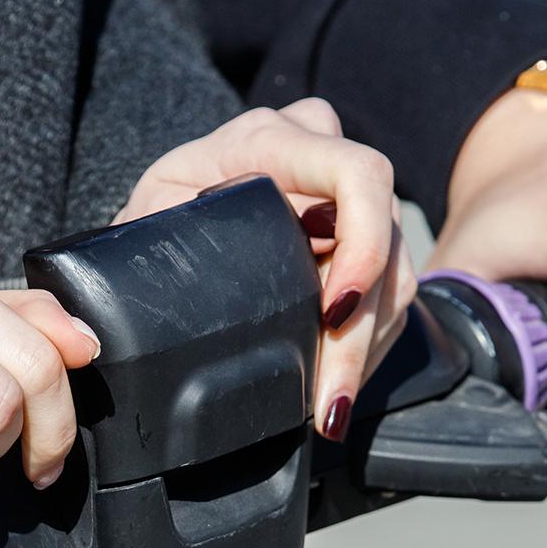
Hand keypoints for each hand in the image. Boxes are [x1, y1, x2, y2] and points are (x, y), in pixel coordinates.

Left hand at [117, 99, 415, 440]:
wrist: (180, 204)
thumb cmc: (159, 212)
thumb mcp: (152, 215)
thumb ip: (173, 231)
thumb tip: (202, 276)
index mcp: (270, 140)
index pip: (356, 173)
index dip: (363, 243)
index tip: (335, 311)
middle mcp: (324, 155)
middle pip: (382, 239)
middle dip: (357, 331)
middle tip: (328, 400)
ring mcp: (353, 193)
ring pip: (394, 274)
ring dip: (366, 349)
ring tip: (330, 407)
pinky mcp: (366, 232)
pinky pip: (392, 290)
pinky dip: (369, 342)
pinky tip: (337, 382)